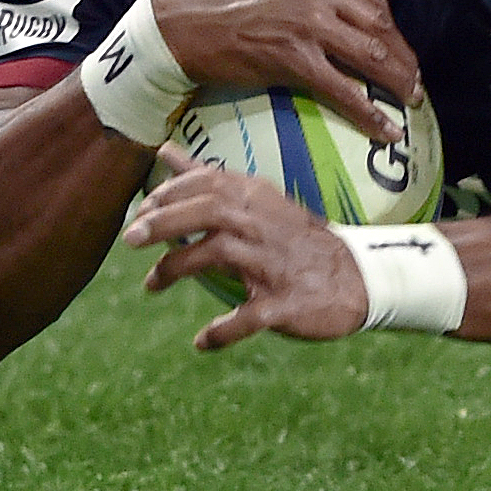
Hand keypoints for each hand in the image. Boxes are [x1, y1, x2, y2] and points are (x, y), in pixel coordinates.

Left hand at [126, 147, 368, 349]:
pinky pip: (247, 318)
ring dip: (177, 269)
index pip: (208, 183)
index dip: (168, 194)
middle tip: (130, 240)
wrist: (359, 280)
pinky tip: (202, 341)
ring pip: (219, 255)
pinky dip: (221, 331)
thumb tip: (166, 150)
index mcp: (259, 201)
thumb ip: (207, 178)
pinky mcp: (286, 304)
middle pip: (209, 211)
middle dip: (164, 223)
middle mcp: (266, 227)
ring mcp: (276, 265)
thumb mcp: (257, 201)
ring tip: (151, 284)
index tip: (142, 210)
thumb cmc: (295, 240)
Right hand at [148, 0, 421, 141]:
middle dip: (403, 57)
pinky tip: (387, 130)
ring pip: (372, 57)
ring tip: (409, 99)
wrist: (175, 20)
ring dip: (398, 82)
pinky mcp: (295, 59)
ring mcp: (310, 24)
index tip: (396, 46)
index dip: (390, 28)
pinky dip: (371, 113)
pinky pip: (345, 91)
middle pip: (381, 27)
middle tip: (411, 79)